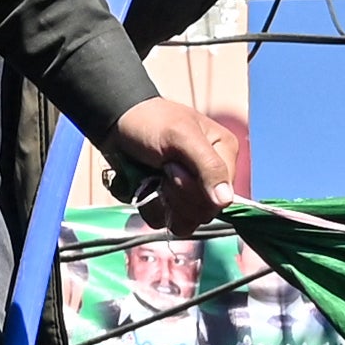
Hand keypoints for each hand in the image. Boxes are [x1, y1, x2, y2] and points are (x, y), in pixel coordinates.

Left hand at [107, 95, 243, 227]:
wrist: (118, 124)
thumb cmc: (151, 122)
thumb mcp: (181, 136)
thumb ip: (208, 166)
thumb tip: (226, 200)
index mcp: (224, 154)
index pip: (222, 197)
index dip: (194, 189)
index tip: (172, 165)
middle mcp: (212, 177)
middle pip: (204, 213)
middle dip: (177, 194)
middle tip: (162, 167)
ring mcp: (191, 192)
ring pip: (185, 222)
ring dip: (162, 203)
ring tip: (153, 176)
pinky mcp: (170, 203)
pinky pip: (164, 222)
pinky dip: (150, 208)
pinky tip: (144, 187)